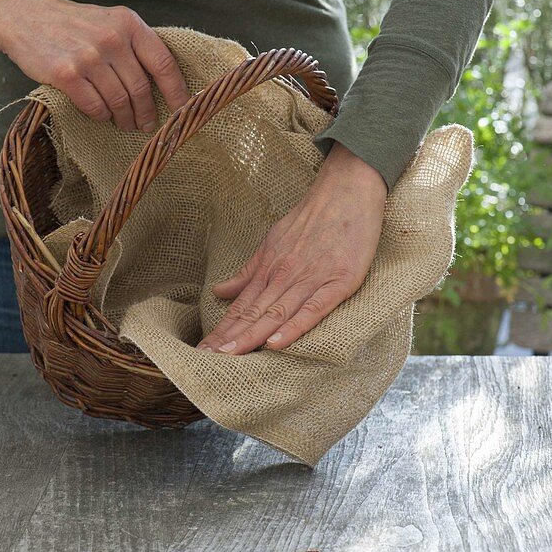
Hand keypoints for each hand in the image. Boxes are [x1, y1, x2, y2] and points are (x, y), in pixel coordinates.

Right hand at [0, 0, 189, 131]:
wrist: (24, 17)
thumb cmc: (72, 24)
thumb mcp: (108, 21)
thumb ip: (134, 44)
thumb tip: (165, 82)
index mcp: (128, 23)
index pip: (163, 64)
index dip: (176, 92)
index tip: (182, 111)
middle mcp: (111, 38)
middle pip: (141, 88)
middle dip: (147, 113)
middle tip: (147, 125)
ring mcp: (88, 57)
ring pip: (119, 101)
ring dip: (125, 118)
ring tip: (125, 123)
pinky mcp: (66, 73)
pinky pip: (94, 106)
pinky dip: (101, 116)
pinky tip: (101, 115)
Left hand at [197, 142, 387, 354]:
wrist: (347, 190)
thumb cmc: (312, 217)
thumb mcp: (273, 240)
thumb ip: (249, 271)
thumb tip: (219, 290)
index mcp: (268, 268)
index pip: (240, 306)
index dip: (222, 330)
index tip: (204, 351)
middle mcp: (284, 275)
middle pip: (253, 313)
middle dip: (229, 339)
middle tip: (207, 361)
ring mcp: (310, 278)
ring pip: (276, 314)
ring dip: (252, 337)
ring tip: (230, 358)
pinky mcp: (338, 281)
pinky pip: (313, 308)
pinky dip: (294, 327)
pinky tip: (277, 344)